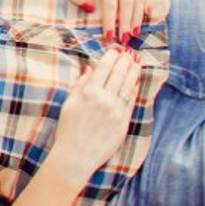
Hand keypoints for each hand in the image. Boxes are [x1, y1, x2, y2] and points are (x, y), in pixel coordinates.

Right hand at [51, 48, 140, 178]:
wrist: (76, 155)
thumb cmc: (68, 130)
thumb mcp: (69, 104)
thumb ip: (80, 85)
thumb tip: (89, 69)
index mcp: (88, 92)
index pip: (103, 69)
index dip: (111, 57)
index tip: (116, 50)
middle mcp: (104, 99)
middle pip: (118, 74)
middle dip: (125, 61)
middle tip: (129, 52)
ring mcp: (116, 110)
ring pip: (128, 85)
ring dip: (133, 72)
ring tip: (136, 62)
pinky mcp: (124, 122)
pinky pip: (132, 101)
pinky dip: (135, 89)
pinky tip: (136, 81)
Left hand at [52, 0, 152, 42]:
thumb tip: (91, 9)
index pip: (110, 0)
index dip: (110, 19)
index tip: (109, 36)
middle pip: (129, 0)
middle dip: (127, 22)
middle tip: (124, 39)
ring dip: (139, 16)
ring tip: (134, 33)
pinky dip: (149, 2)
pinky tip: (149, 16)